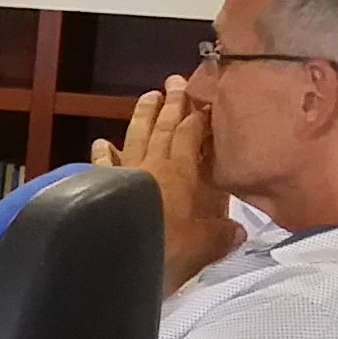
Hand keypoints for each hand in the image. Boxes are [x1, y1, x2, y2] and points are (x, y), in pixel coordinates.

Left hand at [94, 80, 237, 286]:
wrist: (114, 256)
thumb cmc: (165, 246)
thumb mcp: (203, 244)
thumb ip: (221, 234)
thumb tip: (238, 231)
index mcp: (180, 172)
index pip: (191, 135)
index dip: (199, 117)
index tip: (205, 100)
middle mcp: (152, 165)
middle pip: (163, 128)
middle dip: (172, 104)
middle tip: (175, 82)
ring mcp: (124, 173)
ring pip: (135, 137)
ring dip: (142, 116)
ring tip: (148, 96)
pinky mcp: (99, 187)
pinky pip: (103, 164)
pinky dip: (103, 152)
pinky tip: (102, 142)